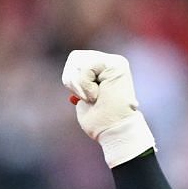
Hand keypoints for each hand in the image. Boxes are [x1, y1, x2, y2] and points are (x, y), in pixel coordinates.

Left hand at [62, 49, 154, 167]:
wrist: (115, 130)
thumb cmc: (100, 122)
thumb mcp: (83, 100)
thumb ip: (79, 86)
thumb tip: (70, 81)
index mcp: (102, 69)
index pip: (75, 61)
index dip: (71, 79)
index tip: (84, 97)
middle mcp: (111, 61)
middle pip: (74, 58)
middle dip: (72, 80)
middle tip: (86, 98)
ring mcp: (115, 61)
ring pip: (78, 61)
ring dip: (79, 84)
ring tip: (92, 97)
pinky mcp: (117, 65)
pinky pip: (86, 68)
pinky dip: (84, 85)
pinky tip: (96, 95)